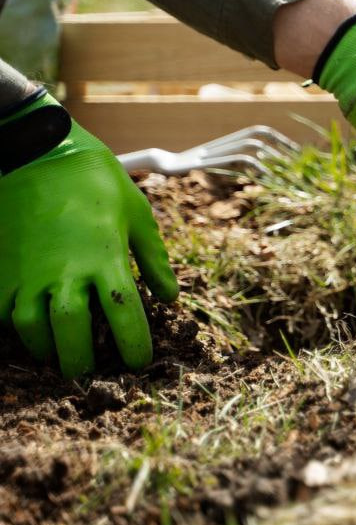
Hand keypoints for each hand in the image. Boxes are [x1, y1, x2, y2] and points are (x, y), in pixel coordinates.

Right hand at [0, 93, 178, 377]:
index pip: (125, 316)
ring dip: (44, 347)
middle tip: (87, 371)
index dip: (133, 345)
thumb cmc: (97, 181)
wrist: (40, 153)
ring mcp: (28, 271)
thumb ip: (154, 259)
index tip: (139, 362)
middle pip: (71, 333)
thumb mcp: (138, 215)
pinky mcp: (1, 267)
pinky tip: (25, 327)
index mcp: (106, 259)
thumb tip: (169, 296)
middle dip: (79, 360)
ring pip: (30, 328)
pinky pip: (1, 310)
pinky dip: (12, 325)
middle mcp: (65, 271)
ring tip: (55, 353)